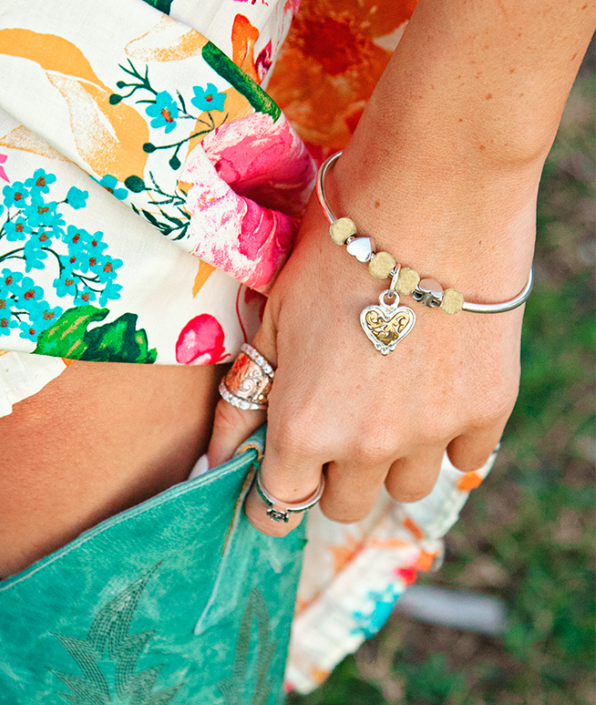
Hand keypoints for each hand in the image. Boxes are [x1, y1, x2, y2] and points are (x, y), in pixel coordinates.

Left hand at [207, 154, 531, 536]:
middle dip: (333, 478)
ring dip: (394, 462)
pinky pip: (467, 459)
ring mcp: (430, 433)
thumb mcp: (273, 323)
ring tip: (394, 399)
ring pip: (407, 490)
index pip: (279, 508)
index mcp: (303, 428)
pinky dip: (451, 437)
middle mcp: (365, 446)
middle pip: (344, 508)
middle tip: (340, 422)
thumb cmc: (333, 251)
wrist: (430, 195)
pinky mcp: (487, 411)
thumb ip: (245, 400)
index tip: (282, 477)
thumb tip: (217, 461)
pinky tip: (438, 388)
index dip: (273, 498)